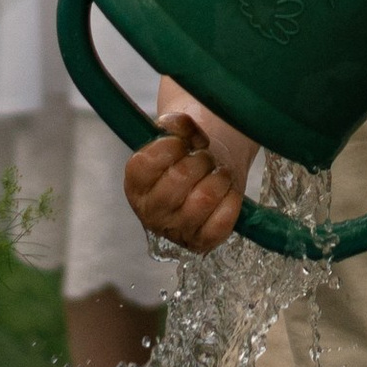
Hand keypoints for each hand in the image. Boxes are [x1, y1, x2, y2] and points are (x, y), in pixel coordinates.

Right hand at [124, 119, 245, 253]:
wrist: (208, 177)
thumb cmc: (188, 156)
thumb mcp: (176, 134)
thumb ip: (176, 124)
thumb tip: (186, 128)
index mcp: (135, 184)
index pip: (146, 163)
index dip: (171, 146)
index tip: (185, 142)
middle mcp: (150, 212)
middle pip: (178, 178)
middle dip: (201, 160)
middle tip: (206, 158)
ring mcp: (175, 231)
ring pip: (203, 199)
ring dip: (219, 178)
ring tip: (219, 173)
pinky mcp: (201, 243)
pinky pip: (221, 222)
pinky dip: (231, 200)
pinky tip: (227, 191)